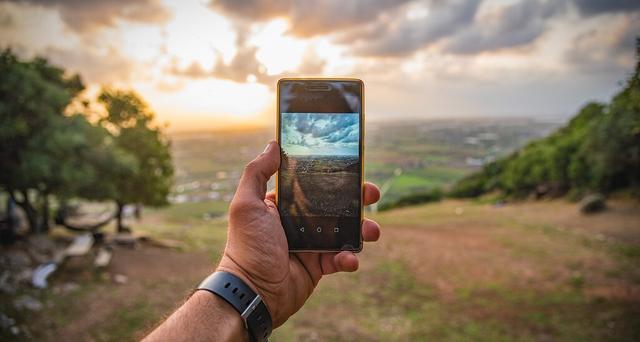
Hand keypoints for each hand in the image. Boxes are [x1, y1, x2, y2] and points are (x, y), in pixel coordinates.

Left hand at [217, 141, 380, 326]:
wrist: (253, 292)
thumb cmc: (247, 247)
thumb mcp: (245, 205)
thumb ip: (257, 173)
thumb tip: (273, 144)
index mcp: (283, 205)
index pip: (312, 184)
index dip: (333, 176)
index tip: (353, 167)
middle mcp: (299, 222)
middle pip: (335, 205)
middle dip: (357, 199)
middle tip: (372, 194)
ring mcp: (311, 244)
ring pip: (345, 231)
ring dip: (362, 229)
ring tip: (371, 232)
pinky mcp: (319, 266)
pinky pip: (341, 258)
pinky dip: (349, 258)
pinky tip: (349, 260)